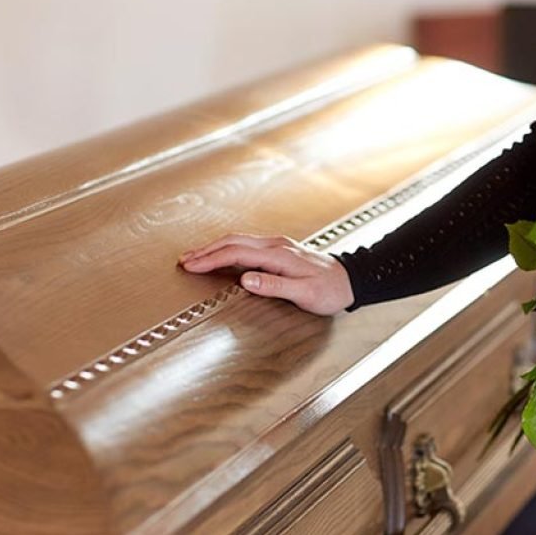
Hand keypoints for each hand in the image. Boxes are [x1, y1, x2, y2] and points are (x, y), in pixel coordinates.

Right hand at [178, 233, 354, 315]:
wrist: (351, 280)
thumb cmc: (330, 290)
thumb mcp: (305, 293)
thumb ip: (275, 286)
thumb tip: (246, 279)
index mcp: (279, 255)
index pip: (236, 254)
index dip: (211, 260)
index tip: (192, 266)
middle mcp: (276, 246)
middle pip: (233, 242)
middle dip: (206, 251)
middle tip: (184, 260)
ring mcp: (278, 246)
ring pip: (239, 241)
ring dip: (215, 248)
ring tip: (196, 257)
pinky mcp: (280, 250)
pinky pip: (247, 245)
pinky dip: (228, 248)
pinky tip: (222, 255)